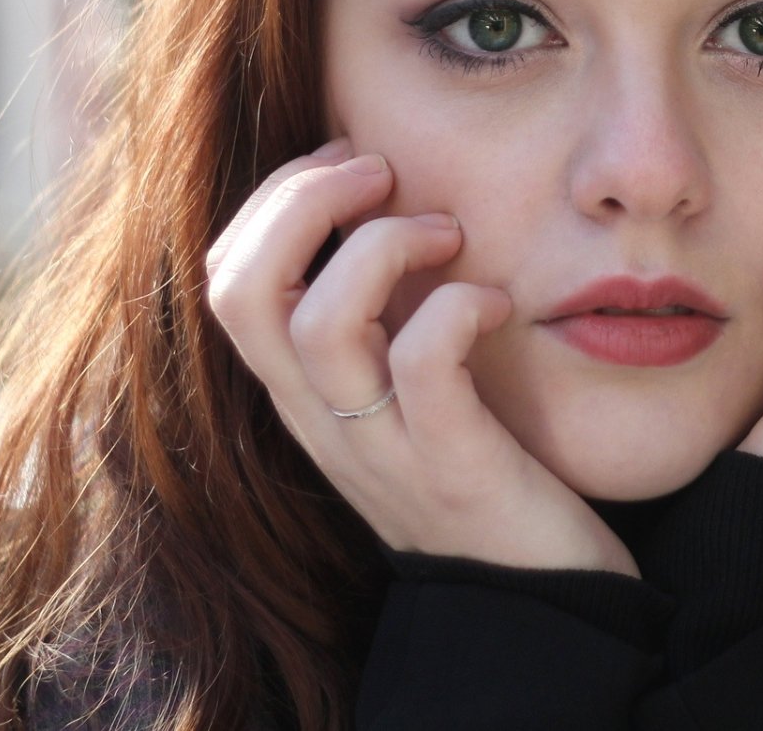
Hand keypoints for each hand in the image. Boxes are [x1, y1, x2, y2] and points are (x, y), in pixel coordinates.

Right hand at [204, 138, 638, 576]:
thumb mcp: (405, 386)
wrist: (536, 602)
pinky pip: (421, 366)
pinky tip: (495, 303)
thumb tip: (383, 198)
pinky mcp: (450, 470)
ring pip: (315, 324)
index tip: (351, 160)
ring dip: (381, 247)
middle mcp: (321, 422)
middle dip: (301, 200)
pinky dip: (455, 308)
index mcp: (304, 394)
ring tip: (447, 232)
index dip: (274, 200)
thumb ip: (380, 314)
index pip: (226, 279)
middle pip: (241, 291)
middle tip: (380, 170)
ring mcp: (379, 450)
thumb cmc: (480, 465)